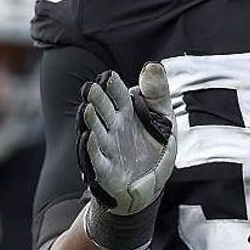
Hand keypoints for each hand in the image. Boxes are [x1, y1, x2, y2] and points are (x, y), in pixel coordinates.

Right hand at [77, 62, 176, 249]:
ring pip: (94, 131)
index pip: (116, 93)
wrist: (151, 184)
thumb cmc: (154, 146)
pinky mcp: (105, 171)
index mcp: (125, 110)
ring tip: (86, 108)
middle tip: (90, 87)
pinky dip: (91, 148)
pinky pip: (95, 159)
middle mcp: (112, 126)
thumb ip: (157, 92)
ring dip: (89, 121)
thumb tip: (152, 65)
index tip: (107, 76)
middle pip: (102, 109)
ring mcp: (107, 147)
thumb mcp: (163, 117)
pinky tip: (88, 136)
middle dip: (95, 99)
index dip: (112, 85)